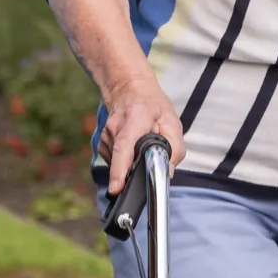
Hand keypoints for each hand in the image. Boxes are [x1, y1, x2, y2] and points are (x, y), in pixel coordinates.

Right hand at [99, 75, 185, 193]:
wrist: (129, 89)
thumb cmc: (152, 106)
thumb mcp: (172, 122)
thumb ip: (174, 148)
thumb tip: (167, 172)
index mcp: (134, 120)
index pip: (123, 148)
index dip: (119, 169)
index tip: (116, 187)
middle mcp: (115, 129)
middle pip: (121, 161)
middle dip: (132, 172)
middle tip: (143, 164)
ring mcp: (106, 137)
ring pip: (120, 164)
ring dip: (132, 163)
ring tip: (140, 145)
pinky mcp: (102, 144)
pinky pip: (115, 162)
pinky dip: (125, 161)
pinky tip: (132, 148)